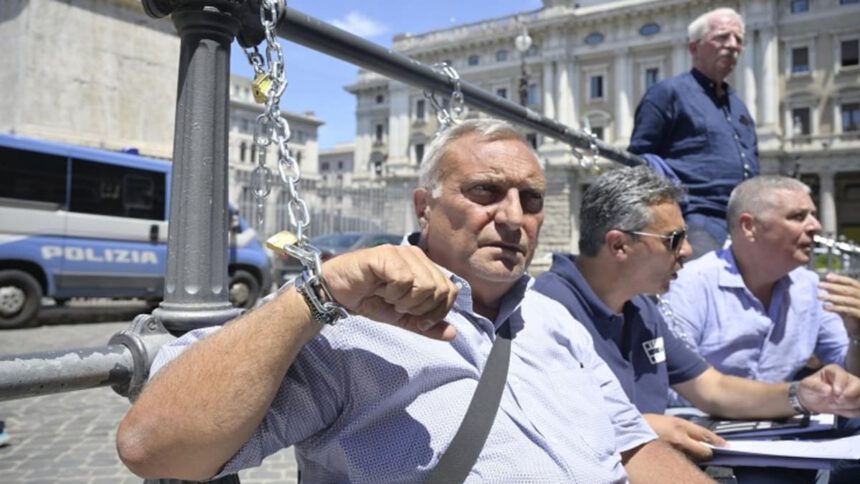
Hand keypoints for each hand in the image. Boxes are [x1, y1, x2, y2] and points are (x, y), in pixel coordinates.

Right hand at [320, 244, 458, 340]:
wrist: (339, 293)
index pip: (451, 291)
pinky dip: (393, 294)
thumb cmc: (371, 300)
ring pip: (424, 285)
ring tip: (390, 298)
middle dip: (420, 309)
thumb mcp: (403, 318)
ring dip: (405, 301)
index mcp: (426, 267)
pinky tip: (381, 290)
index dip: (438, 312)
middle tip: (400, 307)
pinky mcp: (387, 254)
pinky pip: (404, 280)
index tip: (418, 320)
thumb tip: (452, 334)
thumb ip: (427, 325)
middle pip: (440, 290)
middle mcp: (417, 256)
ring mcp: (402, 253)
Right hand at [643, 413, 724, 460]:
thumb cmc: (649, 424)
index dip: (717, 441)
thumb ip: (685, 428)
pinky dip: (685, 460)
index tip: (726, 446)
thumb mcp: (669, 420)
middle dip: (707, 452)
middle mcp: (680, 439)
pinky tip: (680, 458)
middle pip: (704, 451)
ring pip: (694, 458)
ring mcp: (674, 451)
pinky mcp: (668, 459)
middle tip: (708, 452)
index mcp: (680, 426)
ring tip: (689, 453)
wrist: (630, 432)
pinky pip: (683, 461)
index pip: (705, 435)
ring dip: (695, 457)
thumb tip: (701, 437)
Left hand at [798, 364, 859, 416]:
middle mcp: (847, 379)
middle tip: (836, 402)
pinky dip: (851, 412)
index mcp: (834, 371)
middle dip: (849, 397)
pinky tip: (839, 411)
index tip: (835, 394)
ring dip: (849, 405)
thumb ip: (815, 387)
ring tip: (834, 406)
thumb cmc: (809, 389)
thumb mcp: (806, 386)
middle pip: (859, 386)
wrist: (811, 400)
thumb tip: (828, 391)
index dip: (841, 385)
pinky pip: (859, 409)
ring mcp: (853, 390)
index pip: (843, 376)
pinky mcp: (855, 401)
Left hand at [819, 273, 859, 336]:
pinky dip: (837, 308)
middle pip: (848, 290)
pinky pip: (849, 310)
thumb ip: (838, 295)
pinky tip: (826, 307)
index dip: (840, 279)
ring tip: (819, 297)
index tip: (827, 276)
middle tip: (818, 284)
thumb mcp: (845, 304)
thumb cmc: (853, 317)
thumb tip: (826, 285)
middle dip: (833, 286)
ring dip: (832, 297)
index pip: (852, 283)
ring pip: (848, 300)